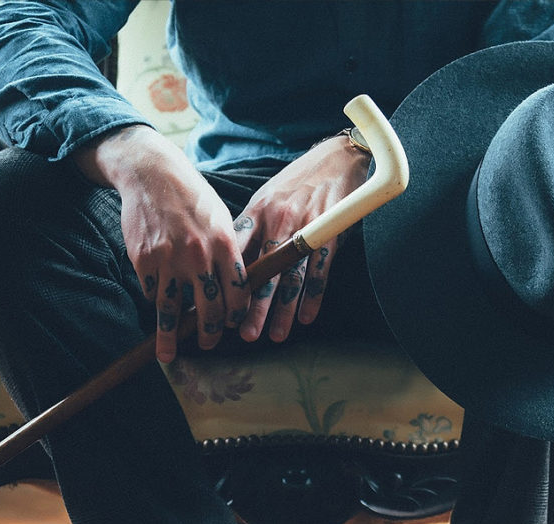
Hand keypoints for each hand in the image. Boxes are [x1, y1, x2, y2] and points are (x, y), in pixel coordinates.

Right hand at [73, 125, 249, 361]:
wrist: (153, 175)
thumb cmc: (193, 198)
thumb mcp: (222, 219)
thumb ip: (230, 252)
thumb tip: (238, 287)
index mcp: (224, 244)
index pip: (238, 292)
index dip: (237, 315)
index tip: (233, 325)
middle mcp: (199, 255)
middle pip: (208, 308)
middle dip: (209, 333)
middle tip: (207, 343)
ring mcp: (169, 259)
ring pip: (172, 309)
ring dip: (171, 335)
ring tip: (169, 353)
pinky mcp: (144, 259)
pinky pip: (151, 291)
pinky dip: (155, 300)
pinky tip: (157, 305)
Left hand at [234, 134, 370, 342]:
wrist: (337, 158)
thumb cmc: (296, 181)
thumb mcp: (265, 197)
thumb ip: (249, 228)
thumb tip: (231, 262)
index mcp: (258, 212)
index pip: (236, 252)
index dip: (226, 281)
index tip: (217, 307)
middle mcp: (279, 222)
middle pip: (263, 272)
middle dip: (253, 307)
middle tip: (244, 334)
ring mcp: (305, 230)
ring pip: (291, 278)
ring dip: (283, 310)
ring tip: (275, 335)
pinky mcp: (330, 235)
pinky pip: (319, 272)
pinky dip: (313, 296)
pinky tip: (306, 317)